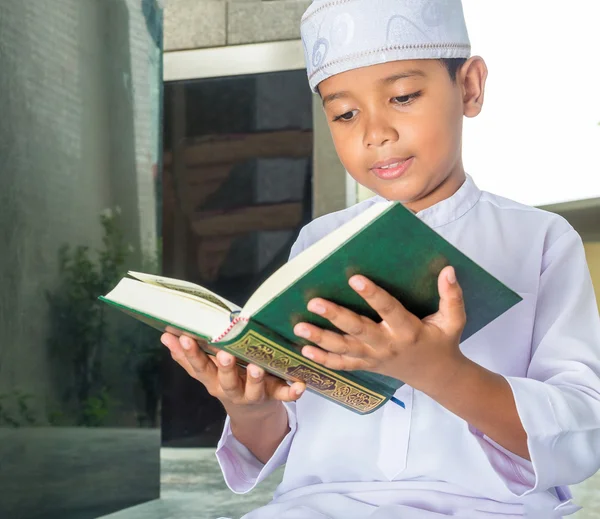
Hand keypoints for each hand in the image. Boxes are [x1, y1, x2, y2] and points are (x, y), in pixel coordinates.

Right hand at [160, 333, 305, 416]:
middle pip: (225, 381)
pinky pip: (284, 396)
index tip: (183, 337)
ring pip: (253, 390)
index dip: (190, 354)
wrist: (253, 413)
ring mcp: (253, 395)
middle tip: (224, 354)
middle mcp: (231, 390)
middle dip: (224, 368)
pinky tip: (300, 385)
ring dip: (254, 379)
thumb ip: (186, 356)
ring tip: (256, 367)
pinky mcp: (274, 397)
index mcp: (213, 381)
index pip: (199, 367)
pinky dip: (293, 392)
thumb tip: (164, 336)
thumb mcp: (206, 372)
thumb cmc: (227, 380)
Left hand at [293, 266, 467, 393]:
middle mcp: (388, 345)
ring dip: (320, 338)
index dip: (373, 295)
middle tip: (314, 303)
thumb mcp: (454, 321)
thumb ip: (452, 296)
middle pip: (358, 330)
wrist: (436, 375)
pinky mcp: (366, 366)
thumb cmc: (442, 342)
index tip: (355, 278)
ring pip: (344, 349)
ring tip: (299, 326)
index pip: (389, 310)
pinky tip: (303, 350)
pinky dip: (322, 359)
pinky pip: (342, 365)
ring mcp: (374, 358)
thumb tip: (448, 270)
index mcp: (409, 331)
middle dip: (335, 316)